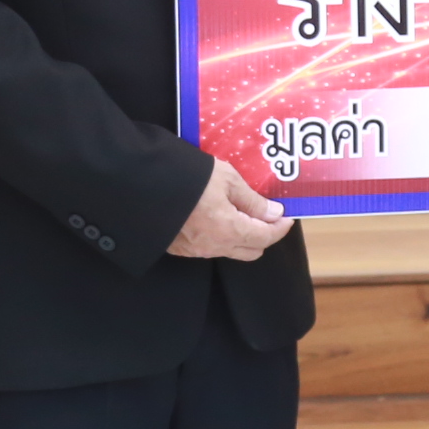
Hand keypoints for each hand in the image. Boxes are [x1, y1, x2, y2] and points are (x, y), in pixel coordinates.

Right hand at [168, 154, 290, 258]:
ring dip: (242, 237)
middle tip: (266, 214)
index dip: (280, 228)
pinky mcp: (180, 248)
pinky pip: (210, 248)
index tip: (287, 217)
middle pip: (251, 251)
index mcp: (230, 231)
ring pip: (230, 250)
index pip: (266, 238)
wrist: (142, 184)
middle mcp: (215, 247)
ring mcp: (195, 250)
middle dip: (264, 235)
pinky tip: (216, 218)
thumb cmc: (188, 177)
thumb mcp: (227, 179)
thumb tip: (274, 214)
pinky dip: (221, 237)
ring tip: (241, 213)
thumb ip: (252, 200)